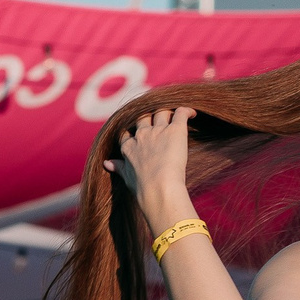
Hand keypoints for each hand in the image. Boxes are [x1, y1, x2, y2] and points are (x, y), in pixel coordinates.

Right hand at [108, 106, 196, 225]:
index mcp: (128, 147)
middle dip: (149, 117)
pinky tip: (192, 114)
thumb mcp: (127, 178)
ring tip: (174, 117)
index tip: (139, 134)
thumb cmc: (143, 188)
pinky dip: (187, 111)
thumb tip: (106, 163)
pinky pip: (181, 113)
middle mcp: (142, 135)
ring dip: (167, 113)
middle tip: (158, 121)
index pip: (128, 133)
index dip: (133, 132)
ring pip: (161, 112)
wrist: (158, 188)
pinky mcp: (175, 130)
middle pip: (144, 118)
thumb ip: (119, 168)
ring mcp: (158, 130)